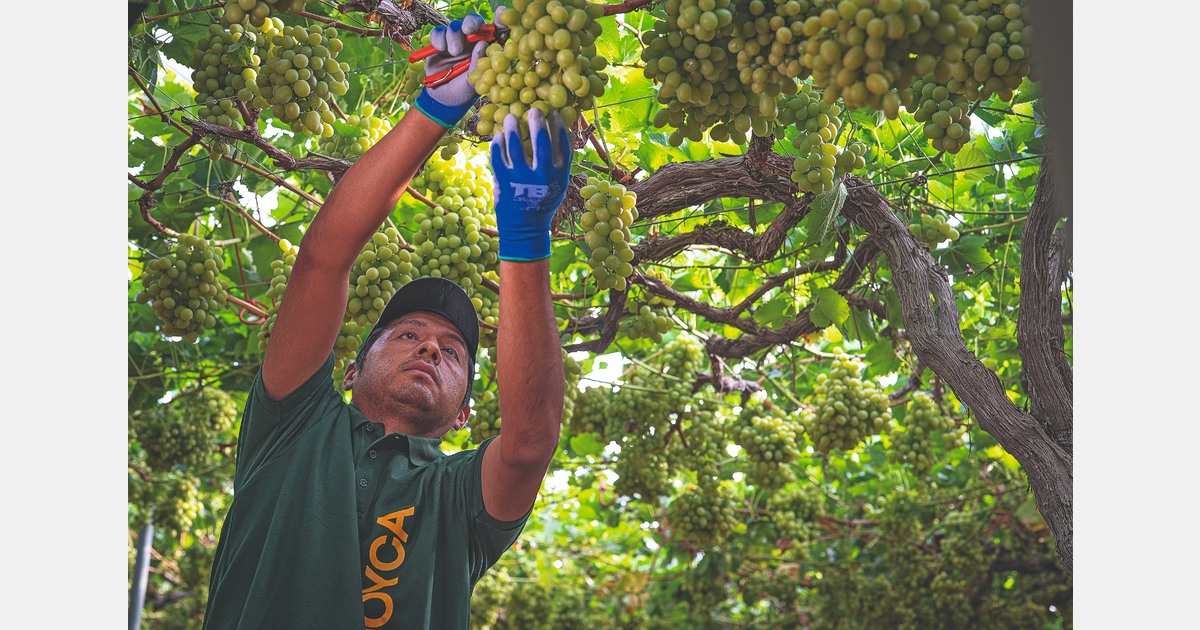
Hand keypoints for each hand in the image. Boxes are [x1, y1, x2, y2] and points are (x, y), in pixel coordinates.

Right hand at [414, 11, 504, 127]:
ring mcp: (456, 41)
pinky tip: (441, 49)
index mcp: (485, 48)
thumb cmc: (464, 91)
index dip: (499, 19)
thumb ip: (478, 63)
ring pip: (455, 26)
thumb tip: (483, 43)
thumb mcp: (475, 81)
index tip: (501, 14)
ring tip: (454, 52)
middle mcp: (472, 42)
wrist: (443, 99)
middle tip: (469, 31)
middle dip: (471, 23)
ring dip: (454, 36)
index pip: (495, 30)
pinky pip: (439, 32)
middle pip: (473, 22)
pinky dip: (439, 38)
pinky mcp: (440, 44)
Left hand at [490, 108, 572, 261]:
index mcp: (560, 175)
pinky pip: (498, 156)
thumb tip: (568, 129)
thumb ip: (562, 160)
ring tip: (510, 117)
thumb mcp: (559, 184)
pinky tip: (499, 136)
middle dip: (537, 122)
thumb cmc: (543, 201)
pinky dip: (498, 143)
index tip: (553, 112)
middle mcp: (542, 176)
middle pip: (541, 141)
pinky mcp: (504, 182)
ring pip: (516, 146)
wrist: (525, 229)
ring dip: (513, 127)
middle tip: (533, 110)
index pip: (562, 143)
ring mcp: (522, 179)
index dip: (558, 125)